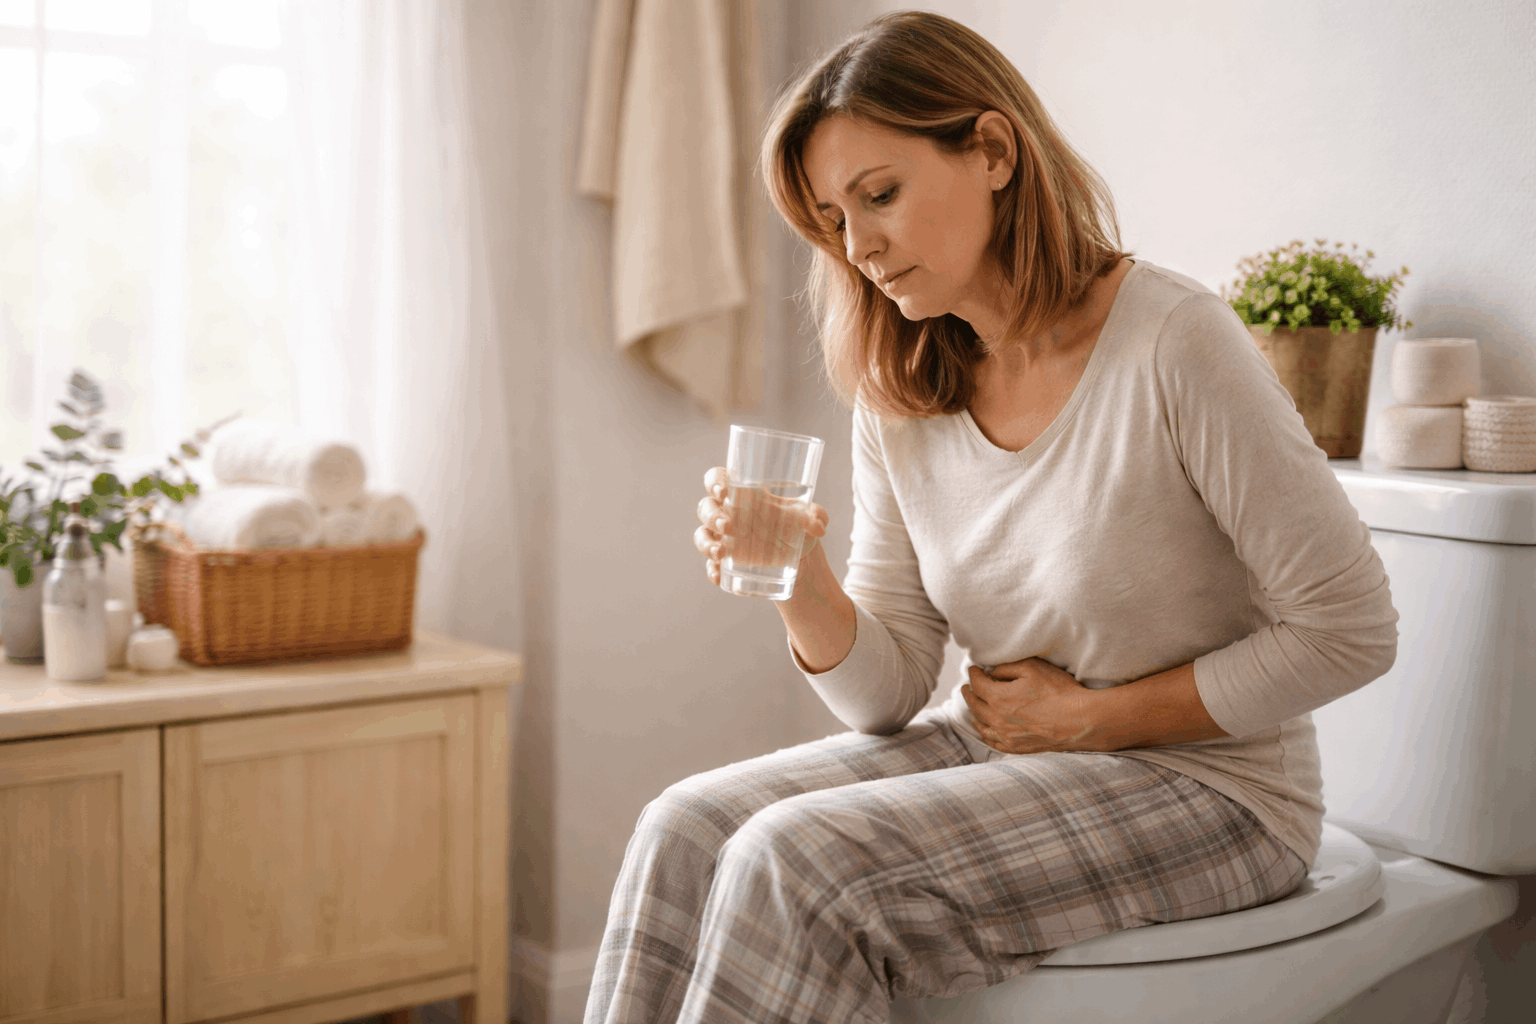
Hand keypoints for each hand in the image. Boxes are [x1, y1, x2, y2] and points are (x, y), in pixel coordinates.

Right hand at [693, 466, 828, 588]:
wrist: (799, 558)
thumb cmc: (798, 526)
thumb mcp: (810, 518)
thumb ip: (816, 516)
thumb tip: (818, 526)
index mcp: (743, 494)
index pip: (718, 478)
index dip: (714, 482)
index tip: (723, 492)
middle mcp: (728, 513)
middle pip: (706, 507)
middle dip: (712, 516)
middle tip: (728, 527)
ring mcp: (723, 538)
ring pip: (702, 535)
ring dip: (706, 544)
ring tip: (721, 554)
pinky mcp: (726, 561)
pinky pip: (710, 564)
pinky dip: (711, 570)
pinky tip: (718, 576)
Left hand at [960, 657, 1100, 753]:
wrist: (1079, 721)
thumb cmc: (1058, 691)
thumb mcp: (1032, 668)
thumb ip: (1007, 668)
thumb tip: (992, 672)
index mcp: (998, 698)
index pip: (977, 684)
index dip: (973, 674)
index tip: (974, 669)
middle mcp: (997, 719)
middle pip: (975, 704)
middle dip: (969, 693)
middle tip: (966, 686)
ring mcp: (1006, 736)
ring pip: (981, 724)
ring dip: (973, 713)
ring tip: (972, 706)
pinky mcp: (1017, 747)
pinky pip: (993, 741)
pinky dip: (985, 733)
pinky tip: (984, 729)